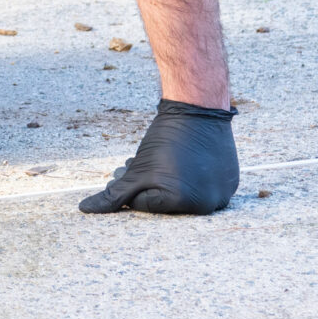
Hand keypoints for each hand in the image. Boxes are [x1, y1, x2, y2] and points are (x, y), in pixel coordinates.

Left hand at [78, 100, 237, 214]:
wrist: (198, 108)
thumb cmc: (166, 138)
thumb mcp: (136, 168)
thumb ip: (113, 194)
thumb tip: (86, 210)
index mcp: (183, 203)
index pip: (144, 206)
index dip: (132, 187)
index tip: (130, 169)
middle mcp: (207, 205)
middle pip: (165, 203)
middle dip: (146, 185)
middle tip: (136, 165)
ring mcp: (223, 194)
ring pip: (186, 196)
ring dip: (168, 182)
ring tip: (159, 162)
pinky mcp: (231, 182)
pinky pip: (206, 187)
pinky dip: (192, 178)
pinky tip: (185, 161)